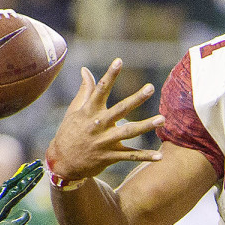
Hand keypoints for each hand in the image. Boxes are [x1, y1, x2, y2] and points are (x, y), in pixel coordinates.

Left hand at [0, 160, 41, 224]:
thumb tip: (27, 213)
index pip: (16, 192)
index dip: (29, 181)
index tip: (39, 170)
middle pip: (12, 186)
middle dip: (26, 174)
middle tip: (38, 163)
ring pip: (7, 190)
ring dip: (18, 179)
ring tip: (27, 170)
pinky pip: (4, 198)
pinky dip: (12, 189)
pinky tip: (14, 189)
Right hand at [44, 59, 163, 183]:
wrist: (63, 163)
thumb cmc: (69, 133)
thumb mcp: (74, 111)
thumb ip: (85, 90)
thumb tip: (85, 70)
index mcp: (89, 112)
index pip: (100, 89)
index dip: (110, 75)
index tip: (119, 61)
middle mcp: (98, 125)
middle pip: (120, 109)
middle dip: (136, 99)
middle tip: (150, 87)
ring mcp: (105, 142)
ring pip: (129, 132)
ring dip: (146, 126)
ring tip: (162, 119)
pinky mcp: (110, 157)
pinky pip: (130, 157)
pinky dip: (145, 157)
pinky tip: (160, 156)